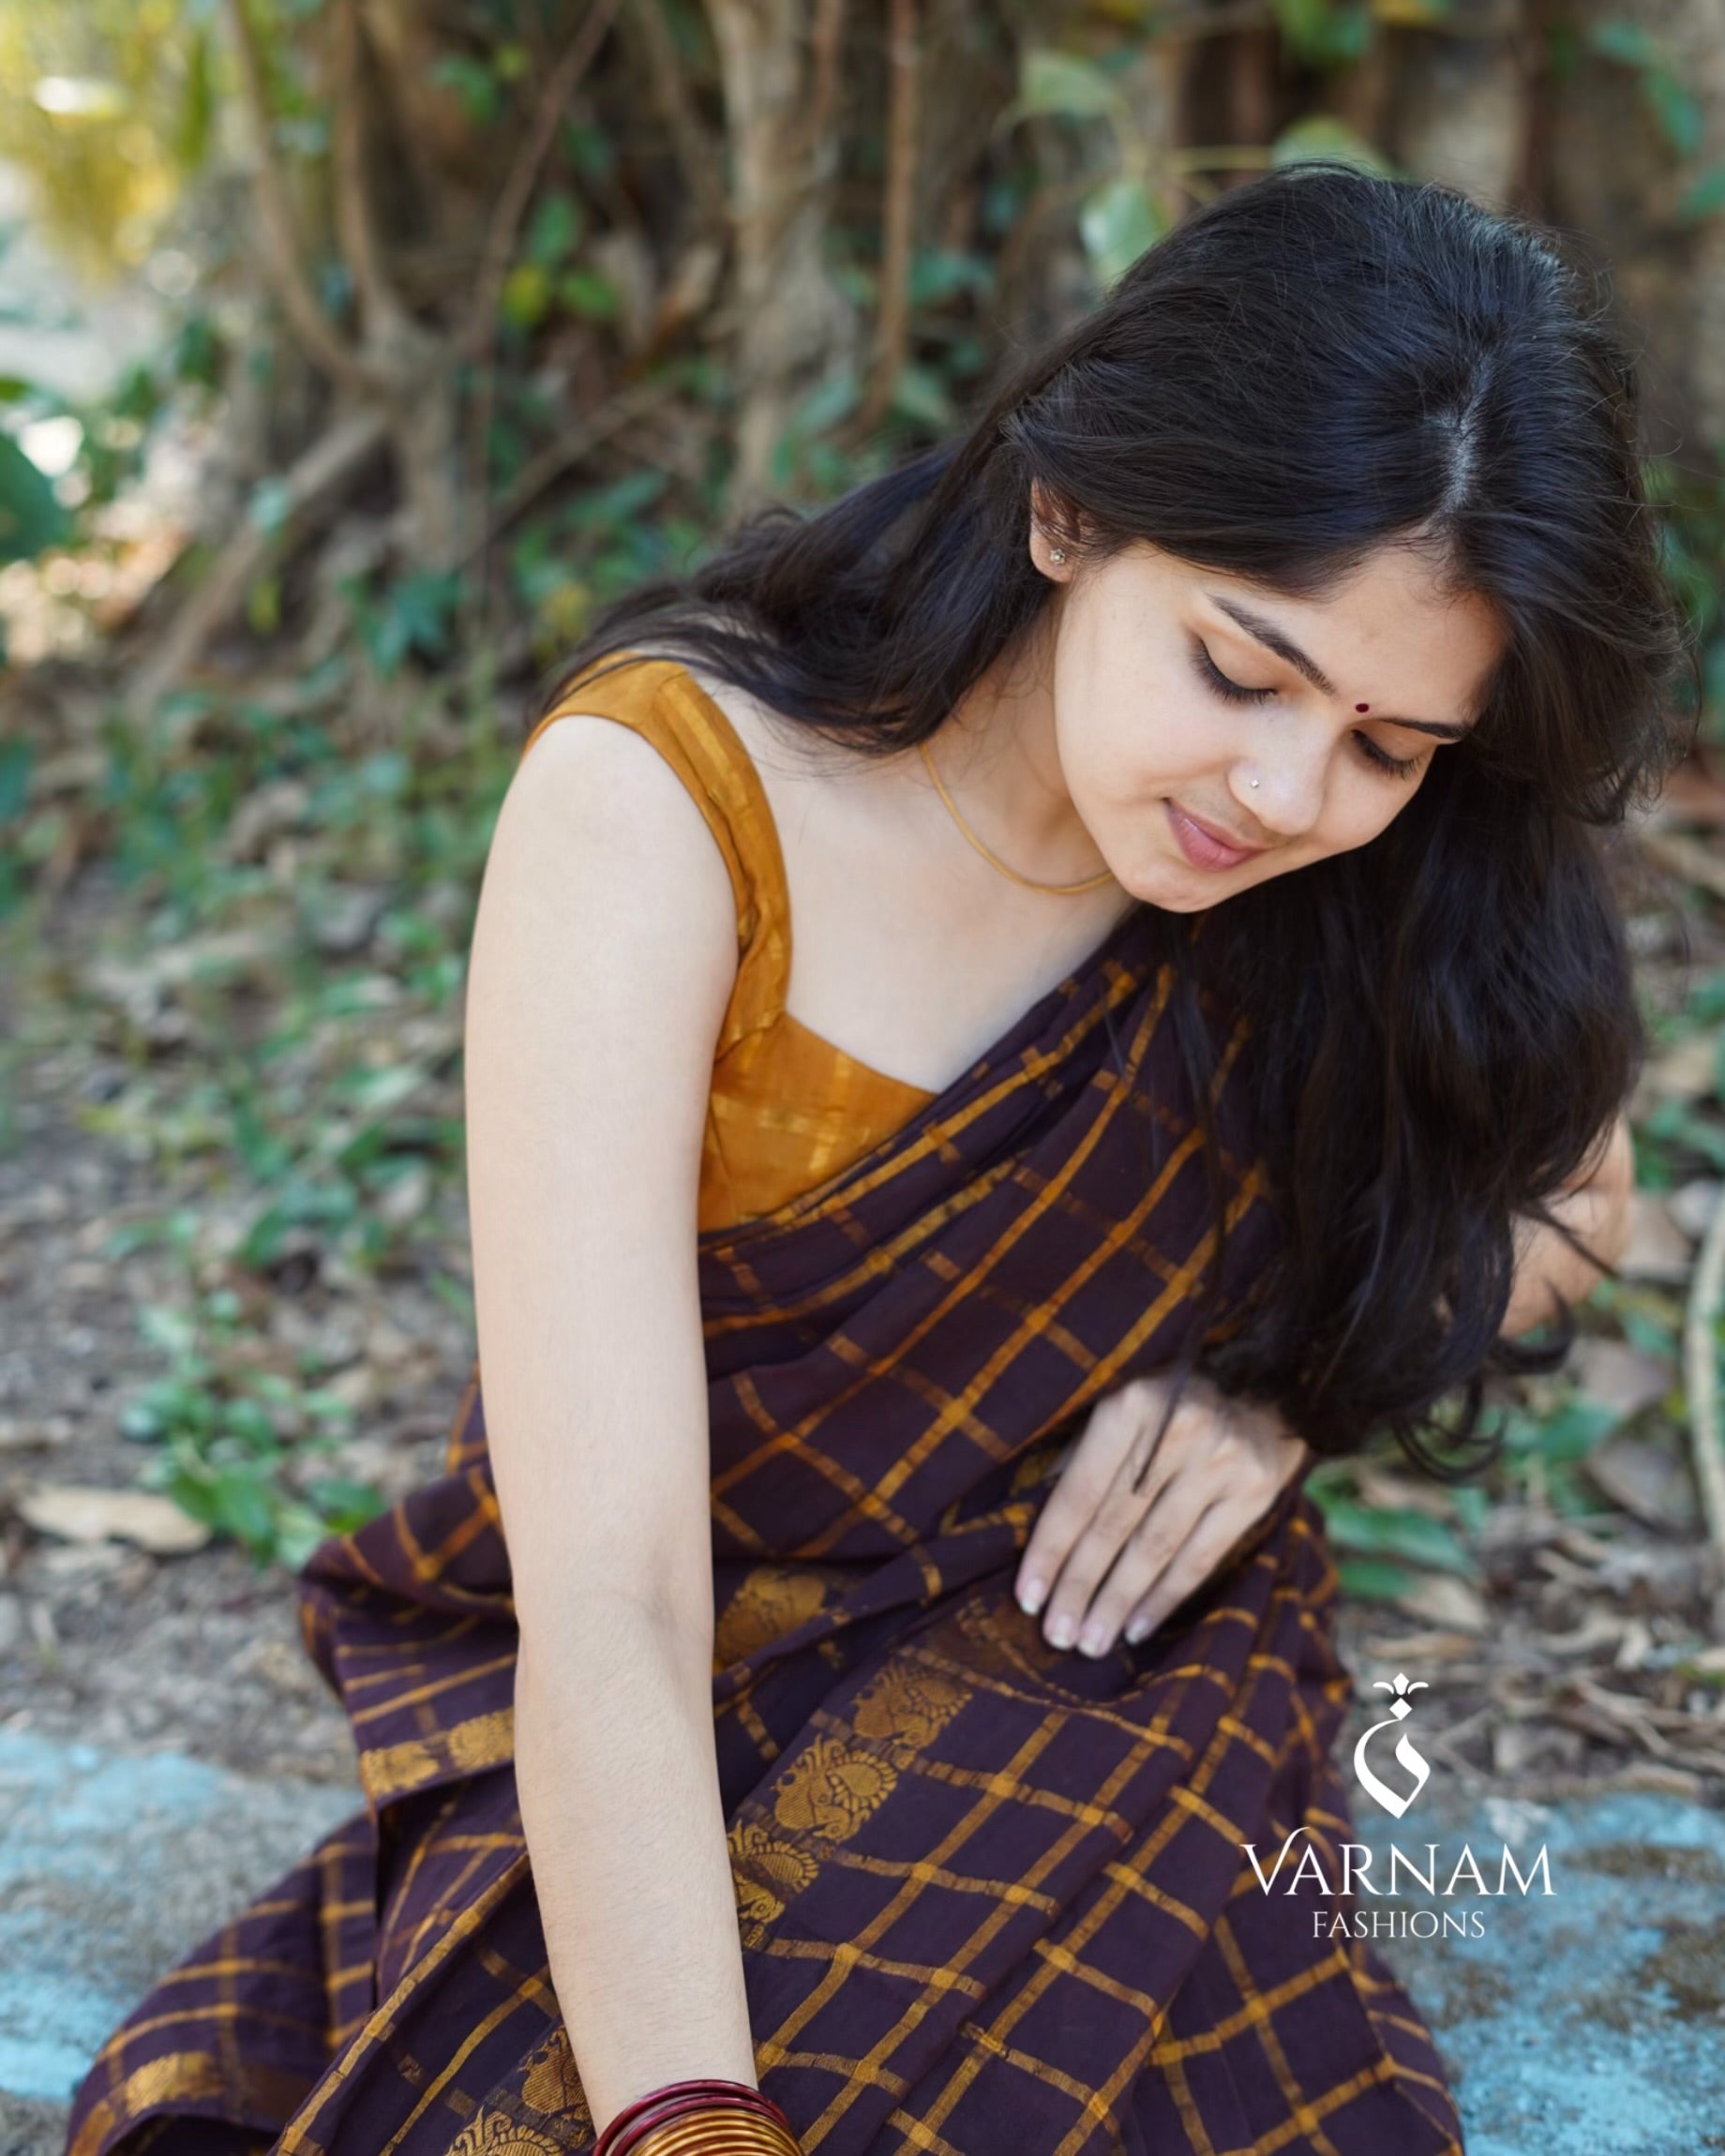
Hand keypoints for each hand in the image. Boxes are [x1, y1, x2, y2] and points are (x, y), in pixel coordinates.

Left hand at [1012, 1370, 1310, 1657]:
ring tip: (1090, 1642)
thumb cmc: (1166, 1410)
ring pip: (1156, 1549)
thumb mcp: (1117, 1414)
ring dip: (1117, 1602)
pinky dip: (1163, 1599)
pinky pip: (1200, 1559)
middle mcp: (1179, 1430)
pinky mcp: (1255, 1491)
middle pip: (1116, 1524)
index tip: (1027, 1596)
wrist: (1262, 1394)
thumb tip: (1032, 1531)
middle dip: (1079, 1586)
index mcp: (1132, 1404)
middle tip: (1056, 1635)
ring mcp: (1221, 1462)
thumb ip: (1078, 1461)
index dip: (1051, 1548)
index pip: (1080, 1491)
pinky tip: (1135, 1628)